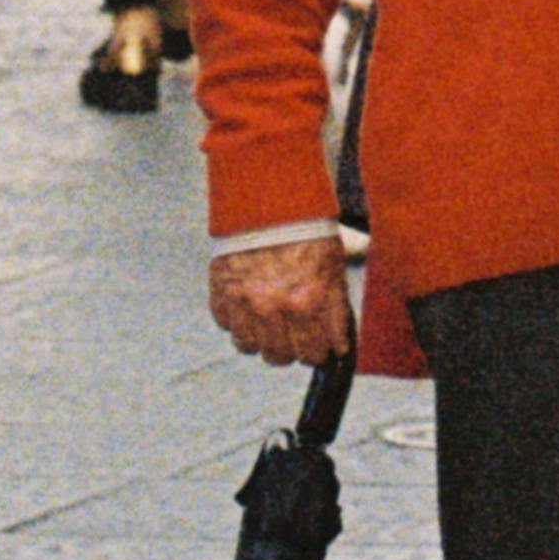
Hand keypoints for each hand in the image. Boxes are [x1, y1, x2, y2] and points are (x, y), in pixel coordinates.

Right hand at [210, 235, 351, 363]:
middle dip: (289, 348)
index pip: (312, 355)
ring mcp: (243, 302)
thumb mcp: (334, 271)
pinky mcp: (220, 292)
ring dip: (260, 337)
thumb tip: (338, 348)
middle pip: (278, 357)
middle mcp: (273, 308)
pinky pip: (226, 325)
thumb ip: (335, 314)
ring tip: (268, 318)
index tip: (318, 345)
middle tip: (293, 332)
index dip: (318, 351)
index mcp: (307, 303)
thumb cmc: (309, 233)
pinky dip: (236, 318)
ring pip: (249, 347)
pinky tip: (248, 301)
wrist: (272, 201)